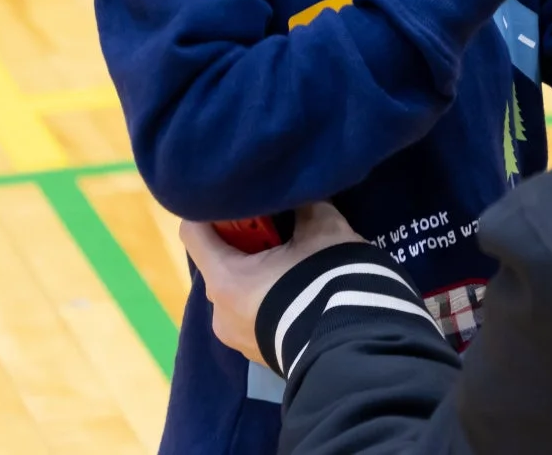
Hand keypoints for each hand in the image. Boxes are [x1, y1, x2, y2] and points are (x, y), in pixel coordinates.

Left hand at [181, 203, 363, 364]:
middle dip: (244, 243)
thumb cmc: (327, 281)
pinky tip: (301, 295)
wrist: (358, 346)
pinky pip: (254, 317)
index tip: (241, 201)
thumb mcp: (323, 229)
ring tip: (295, 267)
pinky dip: (269, 300)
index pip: (193, 232)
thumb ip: (303, 206)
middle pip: (218, 263)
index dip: (214, 210)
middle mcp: (220, 313)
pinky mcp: (259, 355)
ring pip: (238, 292)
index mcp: (225, 279)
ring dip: (259, 275)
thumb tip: (299, 195)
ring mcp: (238, 339)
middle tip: (279, 232)